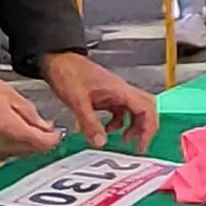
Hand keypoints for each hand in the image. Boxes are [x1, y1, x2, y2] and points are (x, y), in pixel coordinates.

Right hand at [0, 72, 66, 160]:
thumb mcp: (13, 95)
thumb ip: (32, 115)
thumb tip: (45, 128)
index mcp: (7, 126)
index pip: (38, 143)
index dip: (52, 140)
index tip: (55, 136)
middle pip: (27, 152)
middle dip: (38, 144)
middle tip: (43, 133)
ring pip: (13, 157)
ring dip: (23, 148)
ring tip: (25, 133)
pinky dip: (6, 150)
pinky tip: (8, 138)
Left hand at [38, 50, 160, 149]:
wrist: (57, 60)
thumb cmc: (68, 72)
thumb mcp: (77, 101)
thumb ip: (90, 123)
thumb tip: (101, 142)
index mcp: (119, 90)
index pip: (146, 109)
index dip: (148, 129)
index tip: (142, 145)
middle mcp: (121, 91)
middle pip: (146, 109)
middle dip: (145, 128)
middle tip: (139, 145)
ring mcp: (114, 93)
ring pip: (134, 111)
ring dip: (133, 126)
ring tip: (124, 140)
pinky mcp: (106, 96)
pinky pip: (119, 111)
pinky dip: (117, 123)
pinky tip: (106, 129)